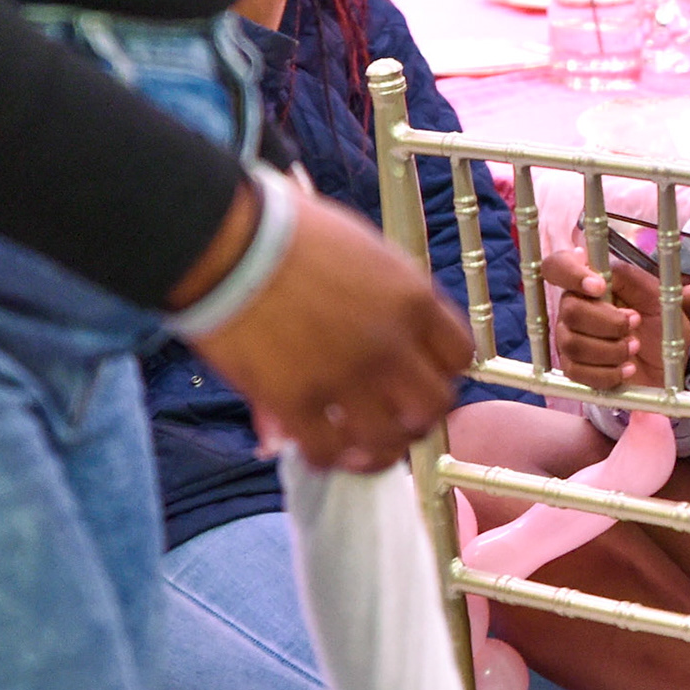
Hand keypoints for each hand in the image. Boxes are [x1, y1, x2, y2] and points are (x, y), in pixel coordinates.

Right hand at [190, 191, 474, 471]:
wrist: (230, 241)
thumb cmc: (290, 232)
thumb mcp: (360, 253)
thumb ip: (382, 302)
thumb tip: (381, 348)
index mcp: (411, 297)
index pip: (460, 356)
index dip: (441, 372)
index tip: (419, 375)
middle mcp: (389, 342)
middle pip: (435, 406)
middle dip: (416, 416)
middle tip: (391, 416)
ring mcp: (345, 376)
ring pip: (389, 441)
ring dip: (376, 448)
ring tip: (356, 443)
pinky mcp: (296, 401)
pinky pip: (328, 452)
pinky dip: (325, 457)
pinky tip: (313, 445)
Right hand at [544, 248, 676, 389]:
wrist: (669, 360)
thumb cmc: (658, 320)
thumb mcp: (653, 293)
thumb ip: (626, 277)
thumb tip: (599, 271)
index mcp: (588, 281)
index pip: (557, 266)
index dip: (570, 274)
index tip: (600, 287)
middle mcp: (572, 307)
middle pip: (569, 311)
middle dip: (608, 321)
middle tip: (635, 322)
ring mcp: (570, 338)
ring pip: (572, 344)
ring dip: (611, 349)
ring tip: (635, 346)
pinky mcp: (575, 368)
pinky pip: (577, 372)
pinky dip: (608, 372)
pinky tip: (628, 368)